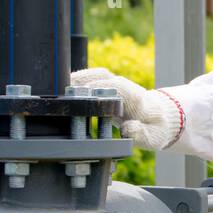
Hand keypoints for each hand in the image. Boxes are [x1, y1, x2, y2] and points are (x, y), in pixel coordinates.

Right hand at [69, 67, 184, 150]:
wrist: (158, 117)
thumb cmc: (155, 129)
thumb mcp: (153, 137)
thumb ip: (141, 134)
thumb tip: (127, 129)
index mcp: (134, 97)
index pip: (114, 88)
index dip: (95, 91)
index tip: (79, 100)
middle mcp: (123, 86)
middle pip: (99, 78)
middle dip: (79, 85)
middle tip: (59, 97)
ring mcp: (113, 83)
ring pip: (92, 75)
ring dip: (74, 81)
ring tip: (53, 92)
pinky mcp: (105, 84)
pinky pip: (89, 78)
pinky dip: (74, 83)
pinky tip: (60, 91)